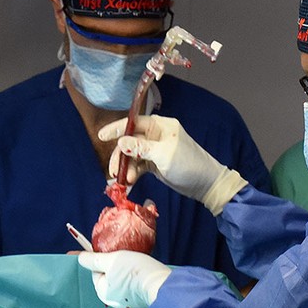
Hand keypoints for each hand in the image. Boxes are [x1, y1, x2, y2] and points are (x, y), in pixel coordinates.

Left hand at [78, 250, 171, 307]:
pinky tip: (141, 270)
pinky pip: (132, 284)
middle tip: (124, 256)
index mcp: (103, 291)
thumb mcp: (111, 260)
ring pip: (120, 279)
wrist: (161, 285)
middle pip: (108, 275)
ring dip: (125, 269)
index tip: (108, 251)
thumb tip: (80, 258)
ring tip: (134, 262)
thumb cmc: (135, 272)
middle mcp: (113, 300)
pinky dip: (134, 276)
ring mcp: (127, 301)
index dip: (101, 259)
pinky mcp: (139, 298)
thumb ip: (94, 259)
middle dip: (114, 264)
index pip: (96, 271)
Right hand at [99, 115, 246, 214]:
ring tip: (125, 180)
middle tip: (113, 171)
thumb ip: (141, 148)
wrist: (205, 184)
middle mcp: (156, 135)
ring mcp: (155, 150)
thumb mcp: (163, 154)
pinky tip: (129, 183)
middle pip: (130, 141)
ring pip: (132, 156)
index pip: (134, 122)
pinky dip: (133, 173)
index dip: (117, 129)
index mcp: (161, 126)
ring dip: (126, 167)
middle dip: (120, 156)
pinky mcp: (155, 164)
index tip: (102, 136)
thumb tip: (120, 142)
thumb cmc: (188, 164)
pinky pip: (138, 166)